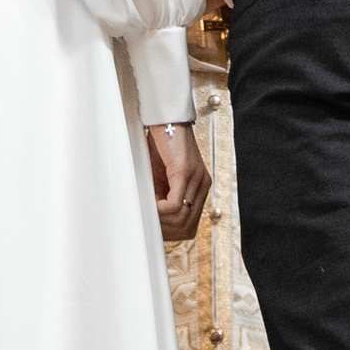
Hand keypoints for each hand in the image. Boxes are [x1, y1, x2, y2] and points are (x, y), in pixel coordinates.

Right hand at [148, 122, 208, 243]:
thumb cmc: (159, 144)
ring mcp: (196, 179)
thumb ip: (161, 194)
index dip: (170, 232)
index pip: (189, 226)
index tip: (153, 226)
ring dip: (160, 220)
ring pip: (181, 219)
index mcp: (199, 187)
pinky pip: (174, 204)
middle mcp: (202, 185)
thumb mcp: (160, 176)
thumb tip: (150, 217)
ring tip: (147, 209)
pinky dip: (159, 209)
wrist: (164, 117)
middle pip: (187, 227)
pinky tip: (150, 202)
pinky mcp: (185, 171)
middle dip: (164, 230)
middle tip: (148, 220)